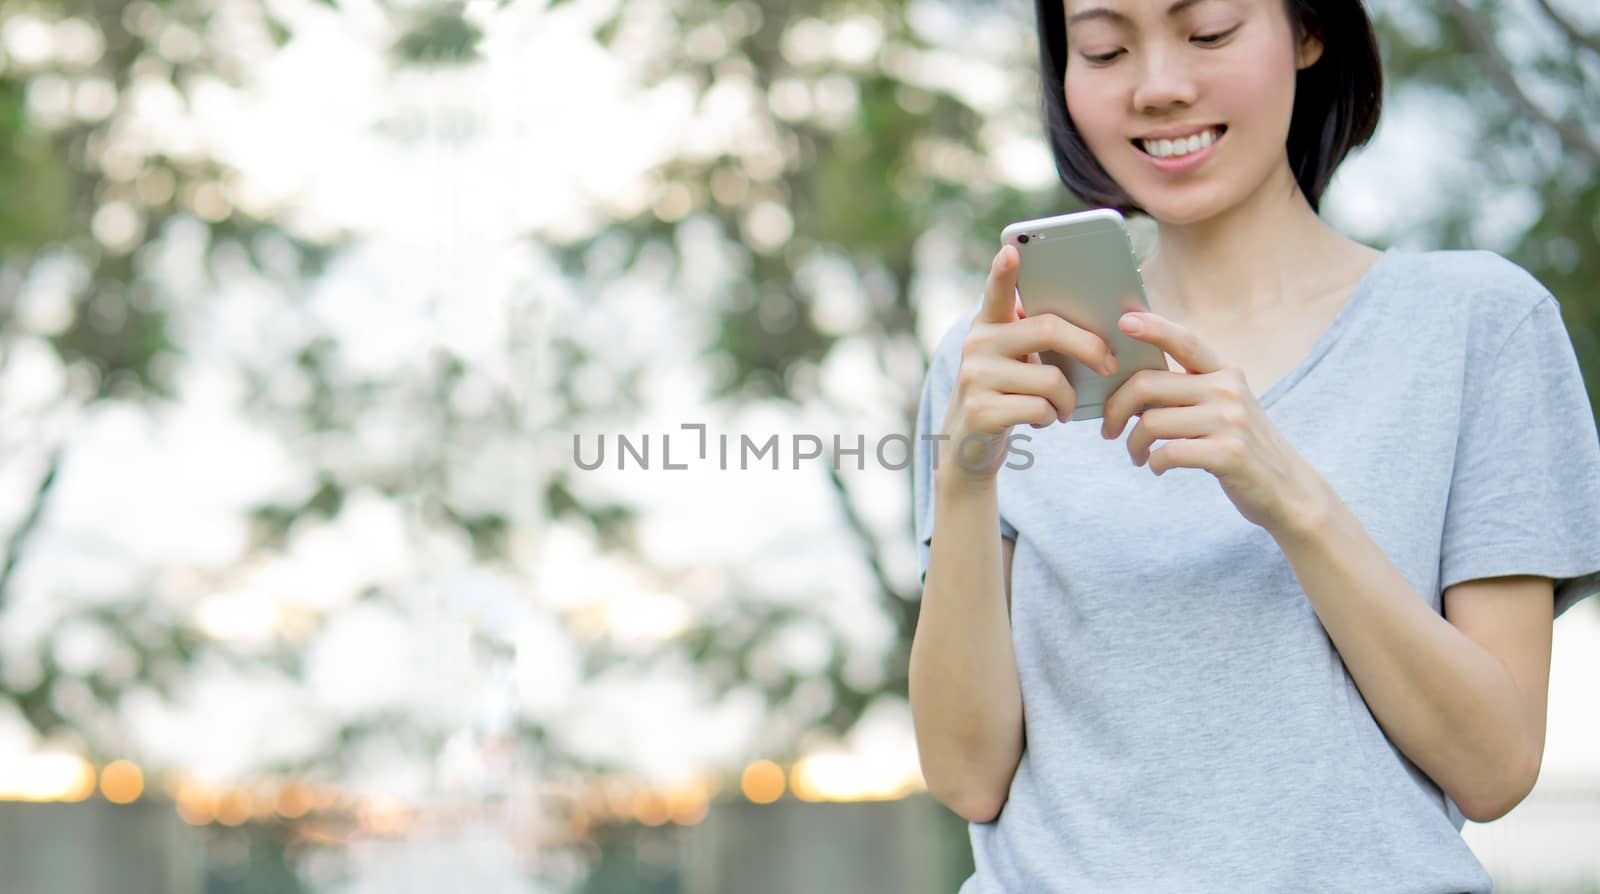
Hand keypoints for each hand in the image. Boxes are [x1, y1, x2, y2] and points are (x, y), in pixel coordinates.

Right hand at [938, 244, 1118, 486]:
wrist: (968, 449)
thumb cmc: (1007, 397)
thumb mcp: (1014, 363)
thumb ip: (1037, 340)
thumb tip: (1100, 334)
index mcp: (988, 326)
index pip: (997, 292)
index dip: (1004, 271)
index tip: (1012, 249)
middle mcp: (976, 345)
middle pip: (1047, 330)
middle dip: (1089, 347)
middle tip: (1109, 364)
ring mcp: (975, 377)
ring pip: (1051, 379)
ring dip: (1068, 399)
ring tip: (1062, 407)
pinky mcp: (980, 410)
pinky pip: (1041, 409)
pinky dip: (1051, 418)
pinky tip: (1042, 421)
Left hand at [1098, 310, 1326, 533]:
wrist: (1288, 488)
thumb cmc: (1242, 446)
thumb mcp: (1225, 407)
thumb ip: (1189, 391)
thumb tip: (1130, 387)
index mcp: (1225, 373)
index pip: (1185, 341)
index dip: (1154, 328)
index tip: (1124, 321)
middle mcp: (1228, 390)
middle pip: (1148, 385)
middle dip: (1116, 409)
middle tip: (1109, 430)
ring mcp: (1230, 421)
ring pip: (1151, 422)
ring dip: (1133, 444)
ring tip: (1137, 456)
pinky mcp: (1228, 453)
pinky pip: (1167, 453)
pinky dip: (1153, 463)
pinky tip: (1157, 468)